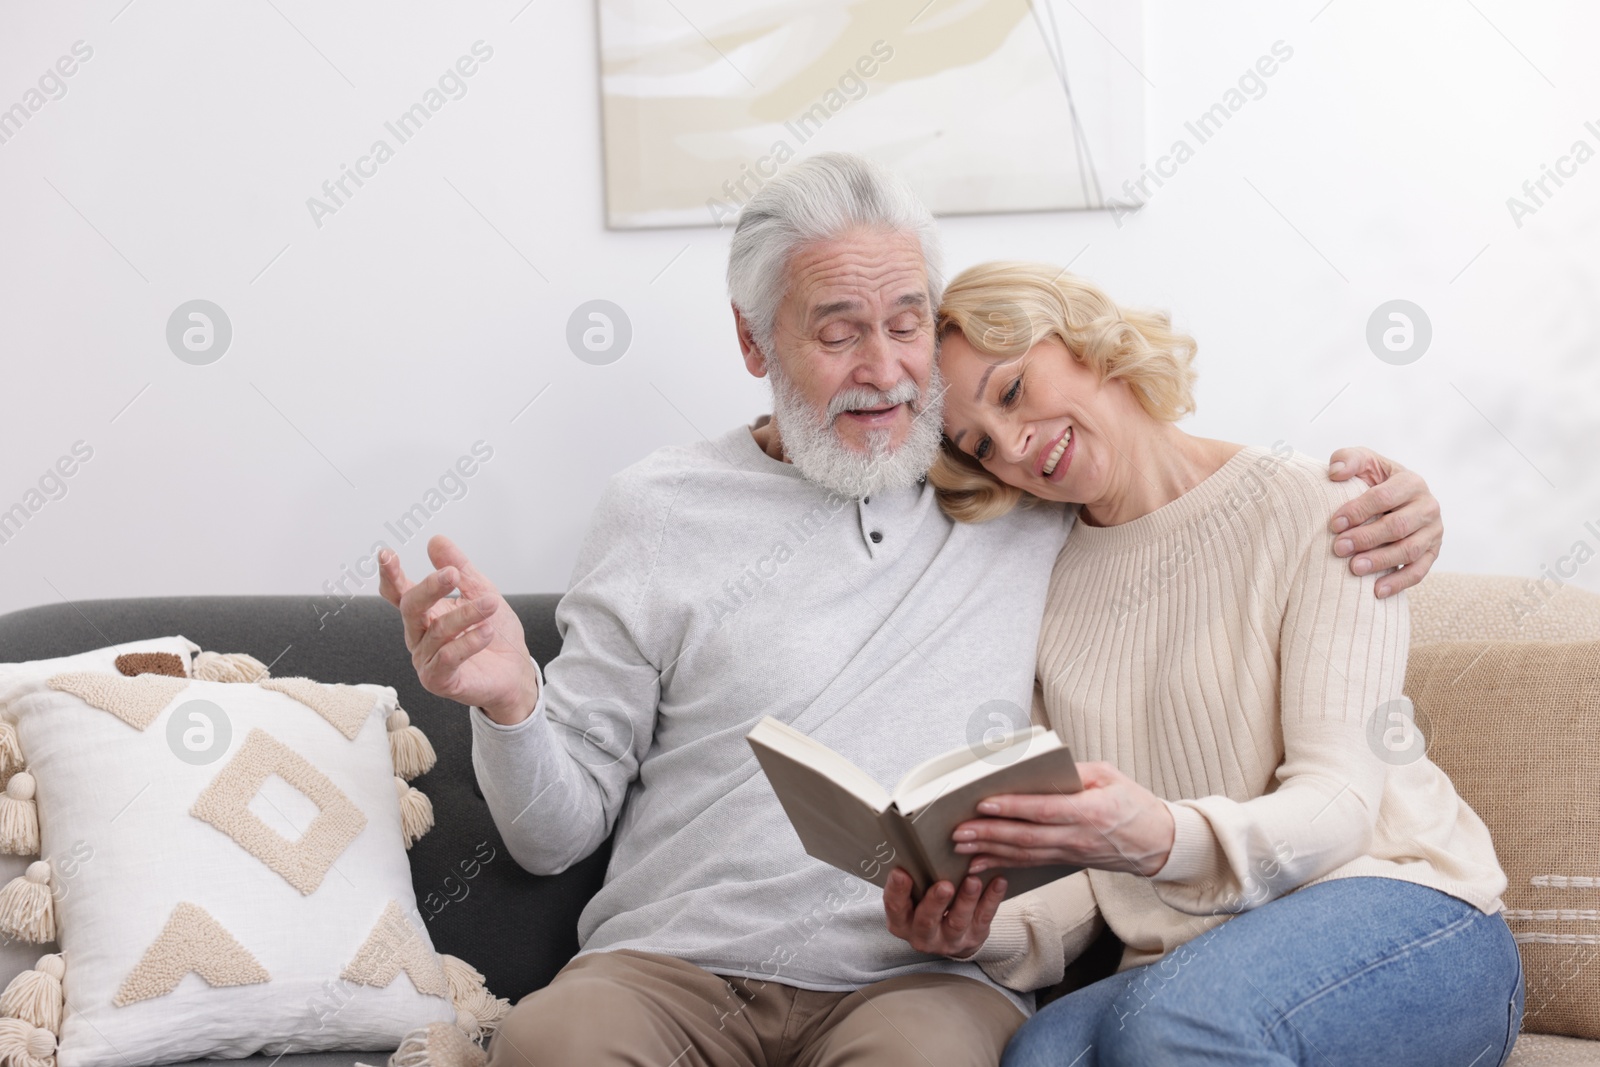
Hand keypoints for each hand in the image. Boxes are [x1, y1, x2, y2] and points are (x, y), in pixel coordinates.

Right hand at [377, 535, 538, 724]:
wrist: (515, 670)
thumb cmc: (495, 633)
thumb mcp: (481, 592)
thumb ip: (460, 568)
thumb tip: (436, 540)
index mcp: (424, 613)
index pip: (398, 593)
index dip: (390, 575)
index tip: (387, 554)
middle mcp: (419, 636)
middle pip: (411, 607)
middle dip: (431, 587)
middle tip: (453, 573)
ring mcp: (426, 660)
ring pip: (438, 631)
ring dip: (467, 614)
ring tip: (491, 603)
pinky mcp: (439, 681)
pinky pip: (448, 657)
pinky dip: (469, 642)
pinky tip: (487, 632)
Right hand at [881, 868, 1005, 959]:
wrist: (950, 937)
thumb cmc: (926, 906)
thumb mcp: (913, 898)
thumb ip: (914, 879)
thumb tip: (916, 843)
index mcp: (902, 922)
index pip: (895, 907)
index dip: (897, 891)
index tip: (900, 872)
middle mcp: (922, 935)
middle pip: (926, 920)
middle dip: (935, 902)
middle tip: (944, 885)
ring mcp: (949, 939)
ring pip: (957, 922)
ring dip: (966, 900)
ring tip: (972, 881)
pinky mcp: (974, 937)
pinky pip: (983, 918)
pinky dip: (991, 900)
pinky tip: (997, 882)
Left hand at [953, 762, 1174, 877]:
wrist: (1158, 844)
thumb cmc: (1135, 805)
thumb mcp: (1110, 776)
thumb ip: (1075, 771)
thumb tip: (1039, 767)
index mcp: (1090, 811)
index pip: (1044, 810)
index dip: (1013, 809)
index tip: (984, 803)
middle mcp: (1077, 836)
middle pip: (1026, 838)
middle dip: (990, 834)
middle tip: (958, 831)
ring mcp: (1071, 853)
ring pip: (1024, 854)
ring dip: (990, 851)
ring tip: (961, 847)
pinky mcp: (1066, 861)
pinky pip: (1030, 863)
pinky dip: (1003, 863)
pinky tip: (981, 864)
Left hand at [1326, 447, 1441, 597]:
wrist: (1395, 501)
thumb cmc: (1374, 480)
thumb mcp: (1364, 463)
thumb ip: (1349, 459)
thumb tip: (1335, 473)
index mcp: (1411, 482)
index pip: (1385, 497)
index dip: (1359, 511)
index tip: (1334, 524)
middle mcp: (1428, 506)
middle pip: (1398, 526)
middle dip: (1366, 538)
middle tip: (1338, 548)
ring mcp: (1433, 532)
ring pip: (1409, 550)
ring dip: (1381, 561)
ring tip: (1353, 568)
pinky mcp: (1432, 553)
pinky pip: (1419, 571)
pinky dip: (1399, 583)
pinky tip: (1377, 591)